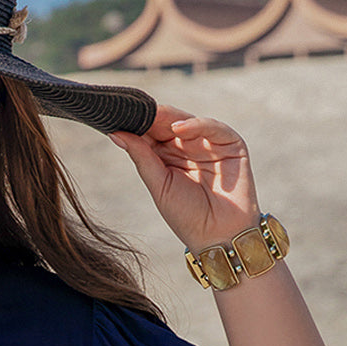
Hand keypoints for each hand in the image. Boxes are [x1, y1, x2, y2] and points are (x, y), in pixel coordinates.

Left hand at [110, 105, 261, 251]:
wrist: (219, 237)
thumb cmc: (187, 216)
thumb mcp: (159, 185)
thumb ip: (141, 157)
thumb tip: (115, 134)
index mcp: (167, 157)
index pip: (150, 133)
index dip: (136, 124)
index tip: (117, 114)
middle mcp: (188, 147)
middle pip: (167, 124)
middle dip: (151, 116)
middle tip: (133, 108)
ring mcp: (209, 144)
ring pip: (188, 121)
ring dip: (170, 117)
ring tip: (152, 115)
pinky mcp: (231, 144)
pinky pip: (213, 127)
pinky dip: (197, 124)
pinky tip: (178, 128)